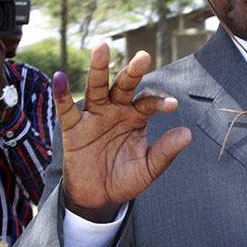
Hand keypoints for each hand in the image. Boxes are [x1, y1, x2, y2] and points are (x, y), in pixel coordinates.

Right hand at [54, 43, 191, 222]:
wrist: (99, 198)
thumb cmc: (125, 178)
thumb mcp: (148, 168)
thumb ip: (165, 152)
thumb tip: (187, 134)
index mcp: (136, 116)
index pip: (148, 101)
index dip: (159, 101)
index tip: (171, 105)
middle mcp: (116, 110)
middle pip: (124, 85)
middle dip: (133, 71)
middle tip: (143, 57)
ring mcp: (94, 116)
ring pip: (96, 87)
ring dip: (98, 68)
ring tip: (101, 48)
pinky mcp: (74, 128)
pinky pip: (66, 109)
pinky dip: (61, 94)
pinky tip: (59, 78)